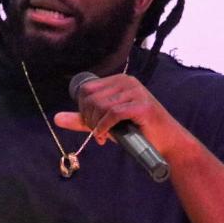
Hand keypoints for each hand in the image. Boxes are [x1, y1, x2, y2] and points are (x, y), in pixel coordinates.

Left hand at [54, 73, 187, 155]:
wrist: (167, 142)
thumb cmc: (137, 131)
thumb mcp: (106, 123)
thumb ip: (83, 120)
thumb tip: (56, 118)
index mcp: (119, 81)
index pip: (86, 89)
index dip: (83, 109)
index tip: (91, 125)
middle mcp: (127, 82)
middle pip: (90, 97)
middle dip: (88, 118)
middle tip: (97, 132)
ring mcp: (136, 92)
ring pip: (101, 106)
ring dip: (96, 125)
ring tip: (103, 136)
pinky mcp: (141, 105)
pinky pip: (112, 114)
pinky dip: (104, 127)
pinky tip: (105, 135)